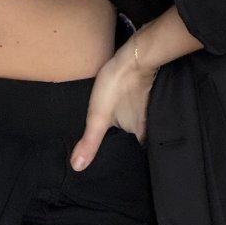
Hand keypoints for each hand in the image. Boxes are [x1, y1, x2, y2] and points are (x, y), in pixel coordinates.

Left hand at [68, 44, 159, 164]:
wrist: (133, 56)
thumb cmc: (116, 87)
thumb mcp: (97, 118)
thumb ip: (90, 143)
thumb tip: (77, 168)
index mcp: (140, 133)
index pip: (136, 152)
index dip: (127, 157)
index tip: (116, 163)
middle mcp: (148, 122)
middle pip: (137, 138)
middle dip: (127, 142)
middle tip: (111, 147)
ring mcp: (147, 106)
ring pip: (138, 122)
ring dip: (129, 124)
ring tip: (113, 129)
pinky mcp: (144, 91)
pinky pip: (138, 106)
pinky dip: (131, 110)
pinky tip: (121, 107)